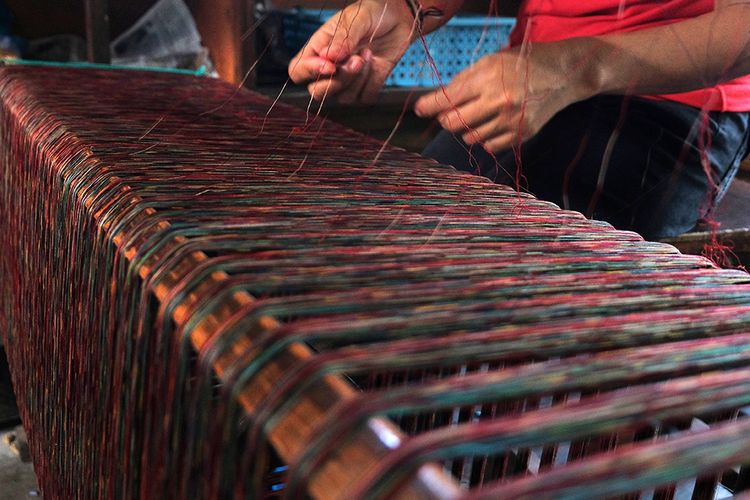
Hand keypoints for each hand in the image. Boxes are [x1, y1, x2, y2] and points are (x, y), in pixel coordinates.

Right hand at [288, 0, 414, 103]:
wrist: (398, 17)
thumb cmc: (372, 13)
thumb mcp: (356, 18)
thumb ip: (343, 38)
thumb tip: (329, 57)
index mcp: (317, 49)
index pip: (298, 71)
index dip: (310, 72)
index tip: (331, 65)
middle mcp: (329, 69)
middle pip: (318, 92)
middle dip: (338, 81)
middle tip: (355, 60)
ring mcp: (347, 81)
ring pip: (343, 97)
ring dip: (358, 78)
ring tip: (367, 53)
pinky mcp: (366, 87)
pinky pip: (364, 98)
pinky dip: (372, 82)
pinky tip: (375, 62)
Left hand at [414, 44, 593, 151]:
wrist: (561, 74)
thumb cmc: (521, 64)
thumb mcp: (490, 62)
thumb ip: (462, 81)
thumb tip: (436, 100)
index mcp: (487, 79)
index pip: (447, 99)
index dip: (428, 106)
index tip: (420, 110)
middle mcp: (498, 101)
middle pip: (453, 123)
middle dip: (446, 119)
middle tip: (450, 112)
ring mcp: (511, 120)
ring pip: (470, 138)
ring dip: (467, 129)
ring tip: (479, 114)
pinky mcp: (521, 134)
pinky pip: (489, 146)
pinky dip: (485, 138)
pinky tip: (493, 124)